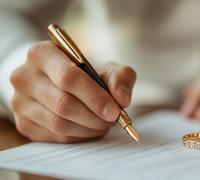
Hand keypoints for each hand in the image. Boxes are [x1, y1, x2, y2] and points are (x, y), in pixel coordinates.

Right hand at [10, 41, 135, 142]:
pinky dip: (79, 136)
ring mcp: (20, 101)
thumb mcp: (106, 68)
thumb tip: (122, 99)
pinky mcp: (23, 123)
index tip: (115, 111)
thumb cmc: (86, 74)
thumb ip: (120, 78)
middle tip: (113, 120)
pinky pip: (55, 136)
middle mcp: (24, 76)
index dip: (94, 97)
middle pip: (63, 104)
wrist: (59, 83)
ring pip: (58, 123)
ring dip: (88, 128)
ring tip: (104, 124)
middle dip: (94, 116)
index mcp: (42, 54)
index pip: (68, 77)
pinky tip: (90, 129)